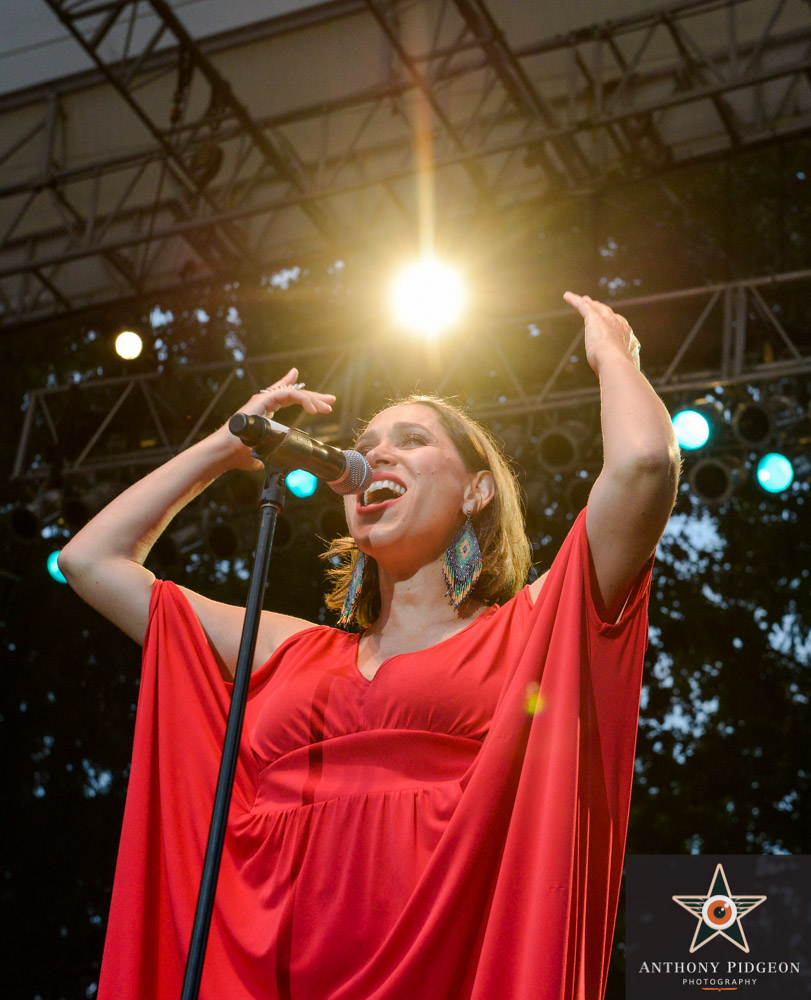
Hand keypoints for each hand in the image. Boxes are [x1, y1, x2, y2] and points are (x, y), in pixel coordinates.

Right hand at [220, 367, 335, 469]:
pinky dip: (302, 399)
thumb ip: (275, 451)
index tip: (322, 406)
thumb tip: (279, 463)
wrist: (227, 454)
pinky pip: (288, 393)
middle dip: (314, 397)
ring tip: (325, 408)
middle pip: (294, 393)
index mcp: (266, 411)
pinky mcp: (262, 399)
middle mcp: (265, 402)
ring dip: (312, 398)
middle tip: (330, 401)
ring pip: (293, 391)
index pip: (289, 399)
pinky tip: (312, 409)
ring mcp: (263, 399)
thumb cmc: (240, 455)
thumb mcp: (266, 452)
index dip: (306, 400)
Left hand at [563, 291, 640, 373]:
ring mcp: (607, 320)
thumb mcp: (622, 369)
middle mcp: (619, 324)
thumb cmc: (619, 370)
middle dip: (600, 308)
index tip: (609, 322)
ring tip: (582, 299)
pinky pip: (583, 306)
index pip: (619, 326)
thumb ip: (620, 368)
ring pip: (595, 307)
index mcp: (627, 336)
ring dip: (588, 302)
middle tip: (594, 304)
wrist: (615, 363)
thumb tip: (620, 377)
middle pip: (607, 313)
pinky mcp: (593, 319)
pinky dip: (574, 300)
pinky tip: (566, 296)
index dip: (612, 323)